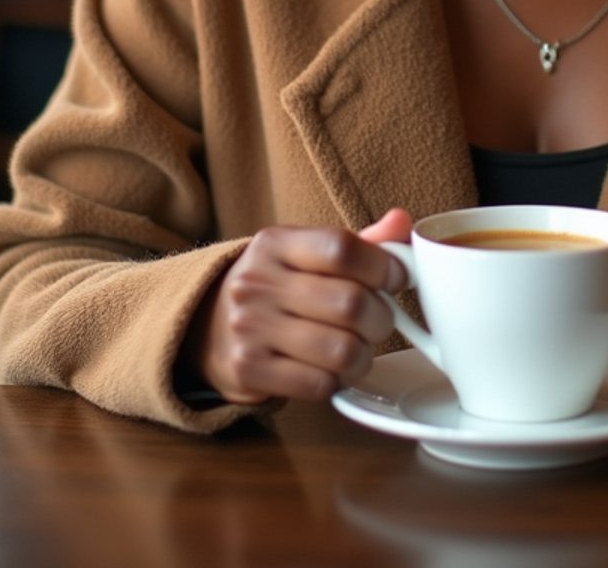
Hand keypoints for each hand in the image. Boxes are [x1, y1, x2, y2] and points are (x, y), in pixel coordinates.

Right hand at [183, 208, 411, 404]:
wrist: (205, 325)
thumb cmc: (274, 285)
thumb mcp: (305, 252)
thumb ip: (358, 241)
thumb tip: (403, 222)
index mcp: (275, 243)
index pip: (341, 248)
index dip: (383, 265)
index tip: (398, 278)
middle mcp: (257, 282)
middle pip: (350, 303)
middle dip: (382, 317)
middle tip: (380, 320)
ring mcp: (249, 328)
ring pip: (342, 350)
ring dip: (365, 354)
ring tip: (359, 348)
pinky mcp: (249, 371)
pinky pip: (320, 384)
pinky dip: (338, 381)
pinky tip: (332, 369)